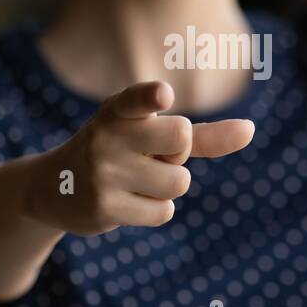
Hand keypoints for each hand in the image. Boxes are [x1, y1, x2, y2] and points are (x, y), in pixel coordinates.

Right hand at [25, 80, 254, 235]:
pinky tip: (126, 202)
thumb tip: (250, 130)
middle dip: (178, 152)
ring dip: (167, 186)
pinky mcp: (104, 207)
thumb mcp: (150, 135)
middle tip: (150, 155)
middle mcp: (107, 136)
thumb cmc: (118, 152)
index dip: (151, 96)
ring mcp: (103, 173)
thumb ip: (200, 134)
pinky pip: (164, 211)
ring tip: (135, 181)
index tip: (163, 95)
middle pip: (181, 138)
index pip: (136, 98)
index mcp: (118, 110)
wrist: (55, 188)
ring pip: (178, 182)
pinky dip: (155, 209)